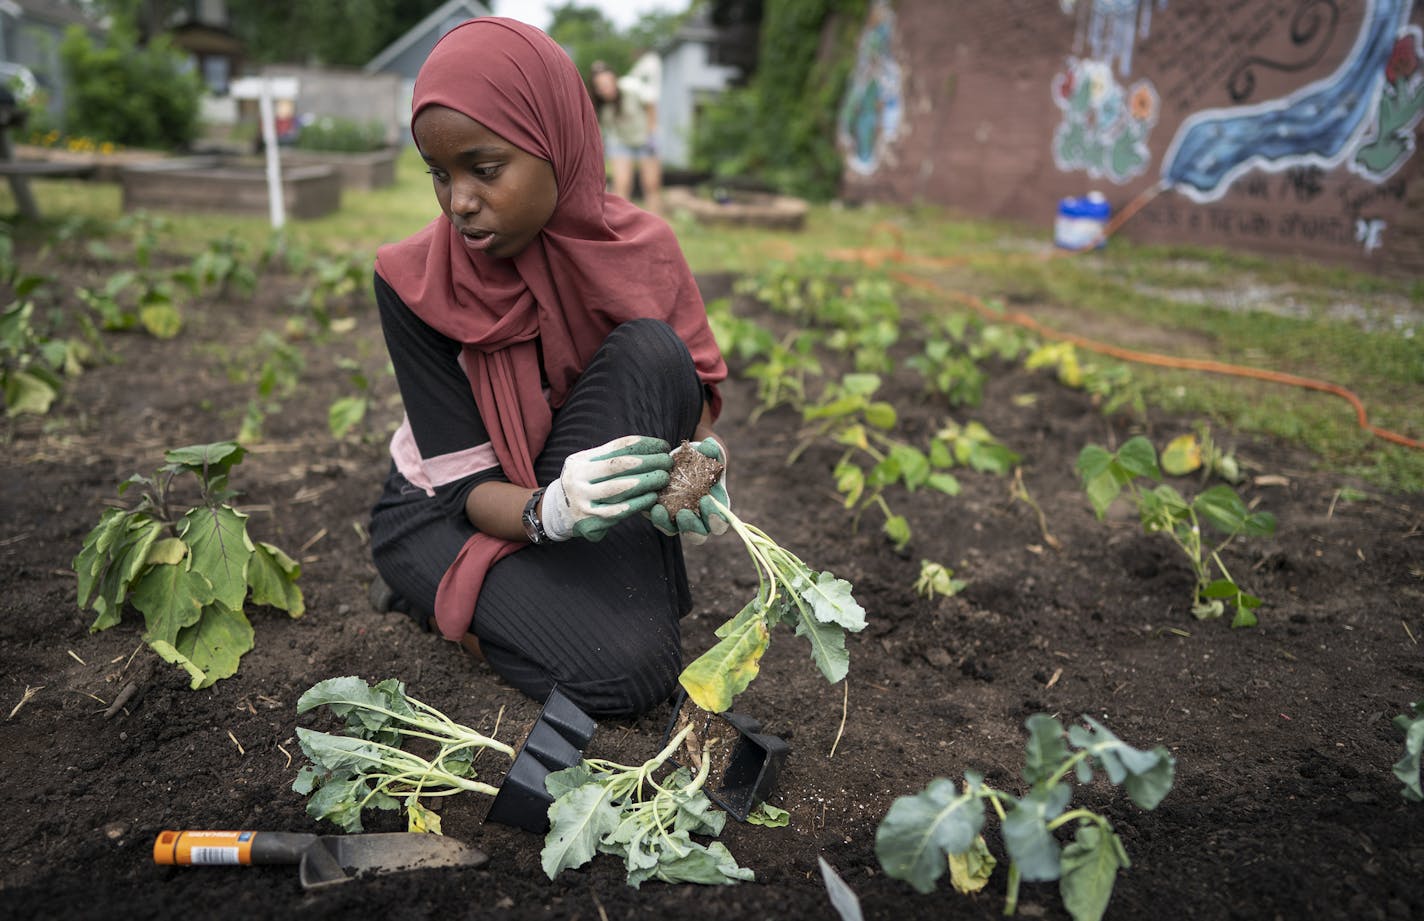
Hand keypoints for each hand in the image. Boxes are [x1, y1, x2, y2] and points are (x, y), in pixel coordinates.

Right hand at [540, 435, 671, 541]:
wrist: (559, 513)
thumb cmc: (584, 485)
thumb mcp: (589, 466)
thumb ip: (612, 458)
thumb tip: (651, 450)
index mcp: (581, 461)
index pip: (617, 447)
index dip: (643, 445)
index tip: (662, 445)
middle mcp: (578, 478)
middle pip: (618, 465)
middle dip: (647, 462)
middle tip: (667, 461)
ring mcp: (583, 500)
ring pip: (618, 488)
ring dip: (645, 482)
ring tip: (663, 478)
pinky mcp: (590, 520)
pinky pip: (618, 510)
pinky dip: (638, 503)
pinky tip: (652, 498)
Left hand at [649, 439, 729, 545]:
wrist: (682, 458)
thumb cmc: (701, 457)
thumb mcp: (708, 452)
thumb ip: (712, 450)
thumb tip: (708, 446)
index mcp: (715, 508)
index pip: (719, 524)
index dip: (715, 518)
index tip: (705, 500)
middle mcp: (698, 518)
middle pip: (698, 535)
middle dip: (692, 527)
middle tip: (684, 513)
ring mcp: (678, 519)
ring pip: (674, 531)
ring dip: (668, 524)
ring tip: (660, 510)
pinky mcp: (662, 514)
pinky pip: (658, 521)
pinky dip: (655, 516)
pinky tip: (651, 505)